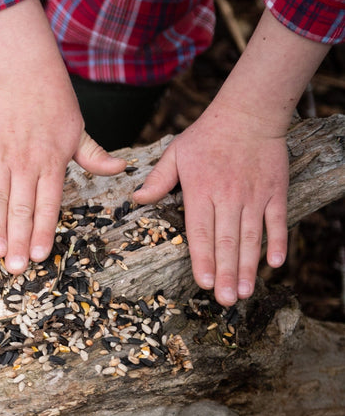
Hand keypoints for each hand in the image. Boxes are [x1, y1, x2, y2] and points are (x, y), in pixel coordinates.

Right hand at [0, 0, 124, 274]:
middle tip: (13, 268)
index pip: (48, 205)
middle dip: (17, 240)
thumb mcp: (78, 130)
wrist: (24, 71)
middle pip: (22, 208)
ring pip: (0, 196)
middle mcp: (28, 162)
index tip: (37, 256)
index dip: (42, 232)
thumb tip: (122, 168)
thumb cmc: (54, 102)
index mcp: (53, 163)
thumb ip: (94, 155)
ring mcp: (3, 153)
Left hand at [133, 107, 287, 305]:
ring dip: (249, 266)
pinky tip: (275, 264)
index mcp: (200, 192)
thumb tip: (137, 199)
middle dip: (227, 274)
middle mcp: (228, 198)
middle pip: (227, 242)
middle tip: (227, 301)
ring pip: (251, 237)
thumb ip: (158, 179)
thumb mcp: (175, 153)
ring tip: (247, 292)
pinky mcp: (275, 192)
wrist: (248, 114)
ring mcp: (254, 196)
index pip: (200, 232)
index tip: (205, 283)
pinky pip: (277, 221)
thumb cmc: (206, 135)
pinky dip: (278, 242)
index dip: (203, 260)